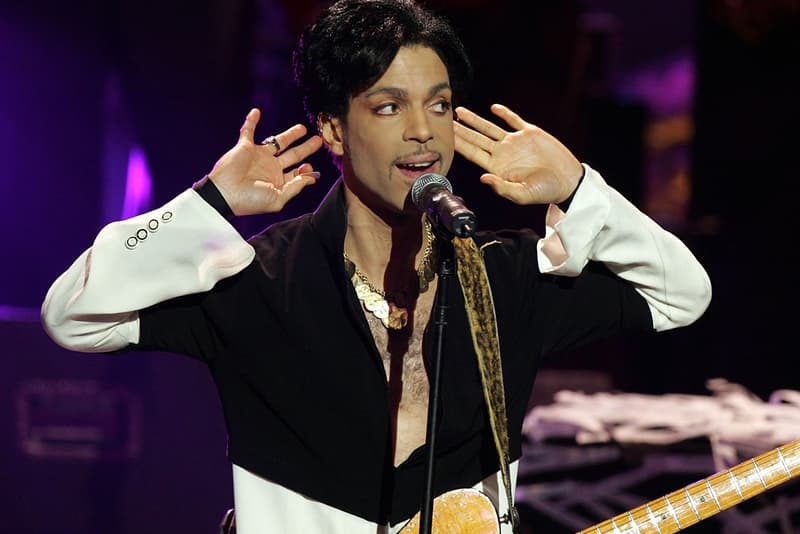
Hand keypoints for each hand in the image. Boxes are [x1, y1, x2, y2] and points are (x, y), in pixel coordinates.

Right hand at [207, 108, 323, 214]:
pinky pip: (248, 131)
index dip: (306, 170)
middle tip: (318, 140)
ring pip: (277, 142)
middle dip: (306, 148)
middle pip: (293, 155)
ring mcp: (258, 156)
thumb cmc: (250, 200)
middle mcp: (270, 168)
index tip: (309, 166)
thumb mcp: (278, 198)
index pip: (297, 173)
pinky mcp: (245, 147)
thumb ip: (295, 186)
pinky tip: (256, 112)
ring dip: (290, 135)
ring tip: (302, 128)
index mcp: (278, 181)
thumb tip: (312, 177)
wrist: (225, 194)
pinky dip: (251, 121)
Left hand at [454, 104, 582, 204]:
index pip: (473, 154)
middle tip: (444, 121)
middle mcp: (503, 154)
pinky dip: (504, 114)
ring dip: (474, 120)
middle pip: (476, 139)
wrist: (567, 181)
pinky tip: (493, 108)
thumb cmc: (544, 192)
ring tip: (459, 112)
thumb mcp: (522, 194)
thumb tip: (483, 178)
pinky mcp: (530, 133)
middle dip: (460, 131)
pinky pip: (514, 121)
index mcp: (498, 167)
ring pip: (490, 128)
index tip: (445, 137)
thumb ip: (502, 187)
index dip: (459, 145)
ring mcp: (515, 142)